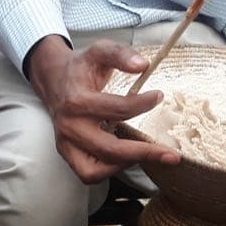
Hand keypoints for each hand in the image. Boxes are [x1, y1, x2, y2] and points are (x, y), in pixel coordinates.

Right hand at [28, 36, 180, 183]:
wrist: (53, 79)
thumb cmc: (80, 68)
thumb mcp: (99, 50)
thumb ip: (120, 54)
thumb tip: (143, 65)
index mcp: (77, 102)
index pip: (117, 110)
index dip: (142, 105)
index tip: (158, 96)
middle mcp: (70, 127)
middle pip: (109, 149)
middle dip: (143, 153)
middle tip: (171, 155)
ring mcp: (66, 144)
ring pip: (94, 171)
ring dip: (124, 166)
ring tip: (147, 155)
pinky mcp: (66, 154)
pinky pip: (87, 175)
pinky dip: (108, 171)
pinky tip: (127, 159)